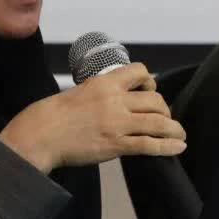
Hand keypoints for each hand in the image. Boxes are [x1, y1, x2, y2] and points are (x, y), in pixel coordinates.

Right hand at [0, 63, 186, 171]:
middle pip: (155, 100)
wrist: (40, 134)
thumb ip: (102, 93)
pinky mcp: (116, 144)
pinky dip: (168, 146)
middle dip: (165, 110)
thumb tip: (118, 99)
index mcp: (105, 82)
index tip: (150, 92)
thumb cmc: (54, 114)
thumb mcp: (80, 91)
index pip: (140, 72)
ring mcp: (117, 122)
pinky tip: (177, 147)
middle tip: (164, 119)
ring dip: (174, 128)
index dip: (150, 82)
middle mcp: (115, 99)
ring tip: (179, 134)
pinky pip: (149, 144)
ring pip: (159, 122)